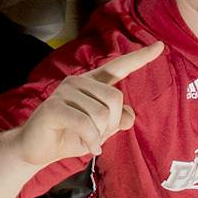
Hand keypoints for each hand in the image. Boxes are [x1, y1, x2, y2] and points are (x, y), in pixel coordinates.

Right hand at [14, 41, 165, 165]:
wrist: (36, 151)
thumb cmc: (68, 137)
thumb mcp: (99, 131)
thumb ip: (116, 121)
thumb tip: (129, 116)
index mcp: (91, 84)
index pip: (119, 67)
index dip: (140, 58)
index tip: (161, 46)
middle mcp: (78, 82)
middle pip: (114, 99)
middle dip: (111, 125)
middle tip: (98, 137)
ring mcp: (65, 92)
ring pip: (101, 114)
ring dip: (98, 135)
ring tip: (87, 141)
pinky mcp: (54, 107)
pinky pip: (85, 124)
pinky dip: (91, 141)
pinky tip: (88, 147)